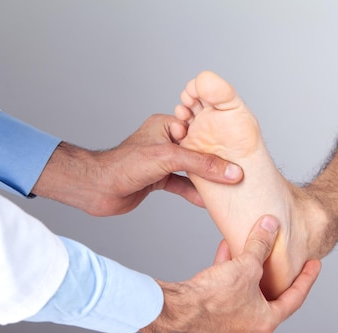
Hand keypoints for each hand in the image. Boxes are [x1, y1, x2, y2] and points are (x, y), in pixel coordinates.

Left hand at [32, 114, 243, 215]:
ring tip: (229, 186)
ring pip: (192, 169)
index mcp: (166, 125)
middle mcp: (165, 141)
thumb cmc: (125, 165)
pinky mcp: (158, 179)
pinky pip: (182, 185)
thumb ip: (202, 164)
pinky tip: (209, 202)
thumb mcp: (169, 158)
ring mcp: (162, 162)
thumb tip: (231, 172)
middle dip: (216, 162)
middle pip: (198, 151)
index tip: (240, 152)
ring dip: (207, 180)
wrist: (96, 189)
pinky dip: (195, 193)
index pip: (200, 131)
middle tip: (238, 170)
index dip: (219, 141)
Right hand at [139, 215, 320, 332]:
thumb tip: (271, 225)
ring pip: (246, 295)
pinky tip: (225, 253)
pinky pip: (227, 296)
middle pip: (269, 297)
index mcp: (266, 321)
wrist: (178, 308)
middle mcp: (249, 329)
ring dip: (248, 272)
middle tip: (282, 259)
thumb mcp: (246, 265)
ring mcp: (229, 328)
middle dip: (272, 274)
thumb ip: (260, 244)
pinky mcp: (211, 321)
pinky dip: (229, 277)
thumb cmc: (213, 295)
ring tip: (249, 249)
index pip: (295, 298)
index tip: (315, 265)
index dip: (307, 278)